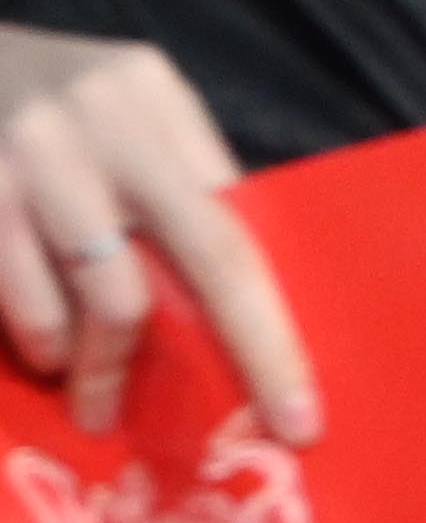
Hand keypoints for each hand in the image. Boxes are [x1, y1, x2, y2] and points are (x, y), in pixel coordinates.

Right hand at [0, 26, 307, 443]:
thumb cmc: (18, 106)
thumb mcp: (103, 111)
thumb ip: (164, 179)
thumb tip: (226, 295)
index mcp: (151, 94)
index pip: (237, 217)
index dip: (273, 319)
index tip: (300, 404)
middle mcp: (102, 119)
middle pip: (206, 252)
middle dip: (252, 348)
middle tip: (273, 429)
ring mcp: (31, 159)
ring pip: (108, 296)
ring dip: (107, 365)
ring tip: (98, 397)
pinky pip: (24, 300)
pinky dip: (41, 341)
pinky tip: (44, 354)